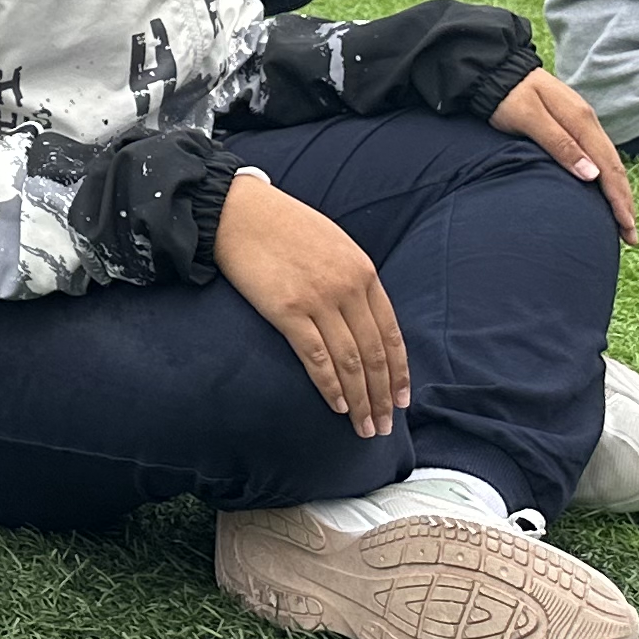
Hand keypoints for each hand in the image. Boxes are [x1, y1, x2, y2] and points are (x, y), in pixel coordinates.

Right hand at [212, 174, 407, 436]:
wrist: (237, 211)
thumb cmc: (282, 226)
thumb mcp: (334, 244)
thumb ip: (353, 279)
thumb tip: (363, 319)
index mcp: (363, 272)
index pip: (391, 334)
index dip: (398, 372)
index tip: (401, 401)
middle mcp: (348, 288)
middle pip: (374, 355)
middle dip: (382, 397)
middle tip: (384, 426)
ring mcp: (319, 300)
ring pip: (350, 363)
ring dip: (359, 401)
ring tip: (364, 427)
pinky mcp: (288, 311)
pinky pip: (317, 358)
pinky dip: (330, 387)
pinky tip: (337, 406)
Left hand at [487, 69, 636, 239]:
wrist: (493, 70)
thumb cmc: (506, 96)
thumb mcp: (529, 118)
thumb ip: (559, 144)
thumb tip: (592, 175)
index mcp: (581, 120)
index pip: (609, 167)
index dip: (619, 200)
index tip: (627, 228)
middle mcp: (587, 121)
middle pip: (614, 167)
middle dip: (625, 203)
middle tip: (631, 237)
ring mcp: (581, 122)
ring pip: (608, 162)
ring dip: (618, 193)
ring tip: (623, 222)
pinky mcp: (571, 124)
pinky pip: (597, 155)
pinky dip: (606, 178)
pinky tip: (604, 192)